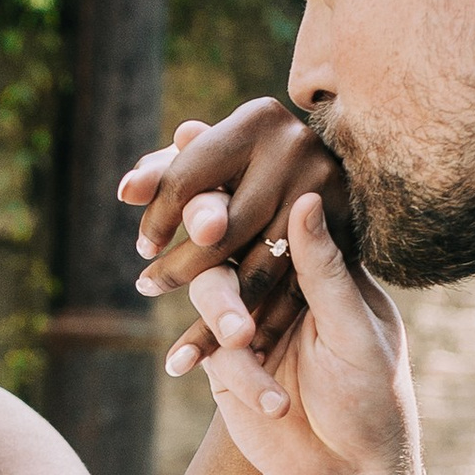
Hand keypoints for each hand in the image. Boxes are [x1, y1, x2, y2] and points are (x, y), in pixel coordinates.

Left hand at [121, 101, 347, 378]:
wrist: (334, 164)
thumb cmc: (254, 159)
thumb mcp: (213, 156)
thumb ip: (168, 171)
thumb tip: (126, 191)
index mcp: (256, 121)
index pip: (188, 179)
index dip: (158, 218)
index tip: (142, 248)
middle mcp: (296, 149)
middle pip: (224, 228)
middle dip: (181, 268)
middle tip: (146, 287)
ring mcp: (327, 191)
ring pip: (260, 268)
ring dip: (218, 316)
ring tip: (181, 341)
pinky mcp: (349, 230)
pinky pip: (297, 292)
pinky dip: (264, 327)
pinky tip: (232, 352)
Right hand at [191, 189, 417, 474]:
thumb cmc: (373, 401)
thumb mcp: (357, 333)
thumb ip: (327, 271)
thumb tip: (307, 197)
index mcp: (326, 266)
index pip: (282, 207)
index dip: (246, 178)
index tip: (209, 140)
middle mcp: (284, 284)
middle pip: (234, 235)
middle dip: (208, 224)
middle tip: (202, 221)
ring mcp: (251, 319)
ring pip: (211, 286)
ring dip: (220, 310)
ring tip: (242, 342)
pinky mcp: (225, 361)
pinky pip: (206, 344)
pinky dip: (203, 354)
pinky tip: (188, 367)